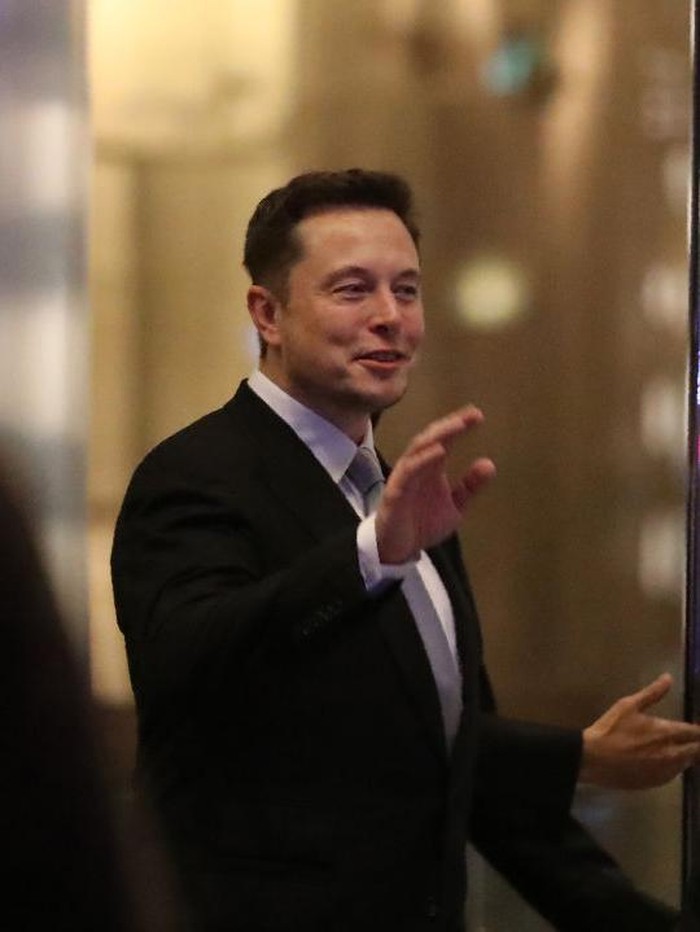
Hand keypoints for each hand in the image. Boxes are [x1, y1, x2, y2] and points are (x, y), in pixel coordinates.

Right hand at [375, 406, 495, 563]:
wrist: (399, 550)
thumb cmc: (422, 524)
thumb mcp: (455, 506)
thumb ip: (470, 486)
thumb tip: (489, 464)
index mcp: (431, 468)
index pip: (444, 439)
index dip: (459, 425)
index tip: (478, 415)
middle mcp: (417, 467)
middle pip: (432, 437)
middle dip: (451, 424)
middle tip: (471, 415)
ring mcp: (405, 477)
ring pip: (419, 448)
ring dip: (438, 436)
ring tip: (457, 426)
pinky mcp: (396, 491)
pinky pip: (409, 471)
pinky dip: (424, 459)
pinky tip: (439, 451)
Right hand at [579, 673, 699, 789]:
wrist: (594, 759)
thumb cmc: (611, 729)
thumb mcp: (628, 705)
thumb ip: (652, 693)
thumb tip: (669, 677)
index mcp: (667, 732)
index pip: (696, 733)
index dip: (698, 730)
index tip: (696, 727)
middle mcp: (672, 754)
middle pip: (697, 751)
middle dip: (695, 744)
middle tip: (689, 738)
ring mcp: (665, 771)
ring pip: (686, 764)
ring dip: (685, 756)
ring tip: (676, 748)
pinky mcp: (656, 783)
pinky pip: (673, 775)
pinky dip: (672, 767)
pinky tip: (661, 760)